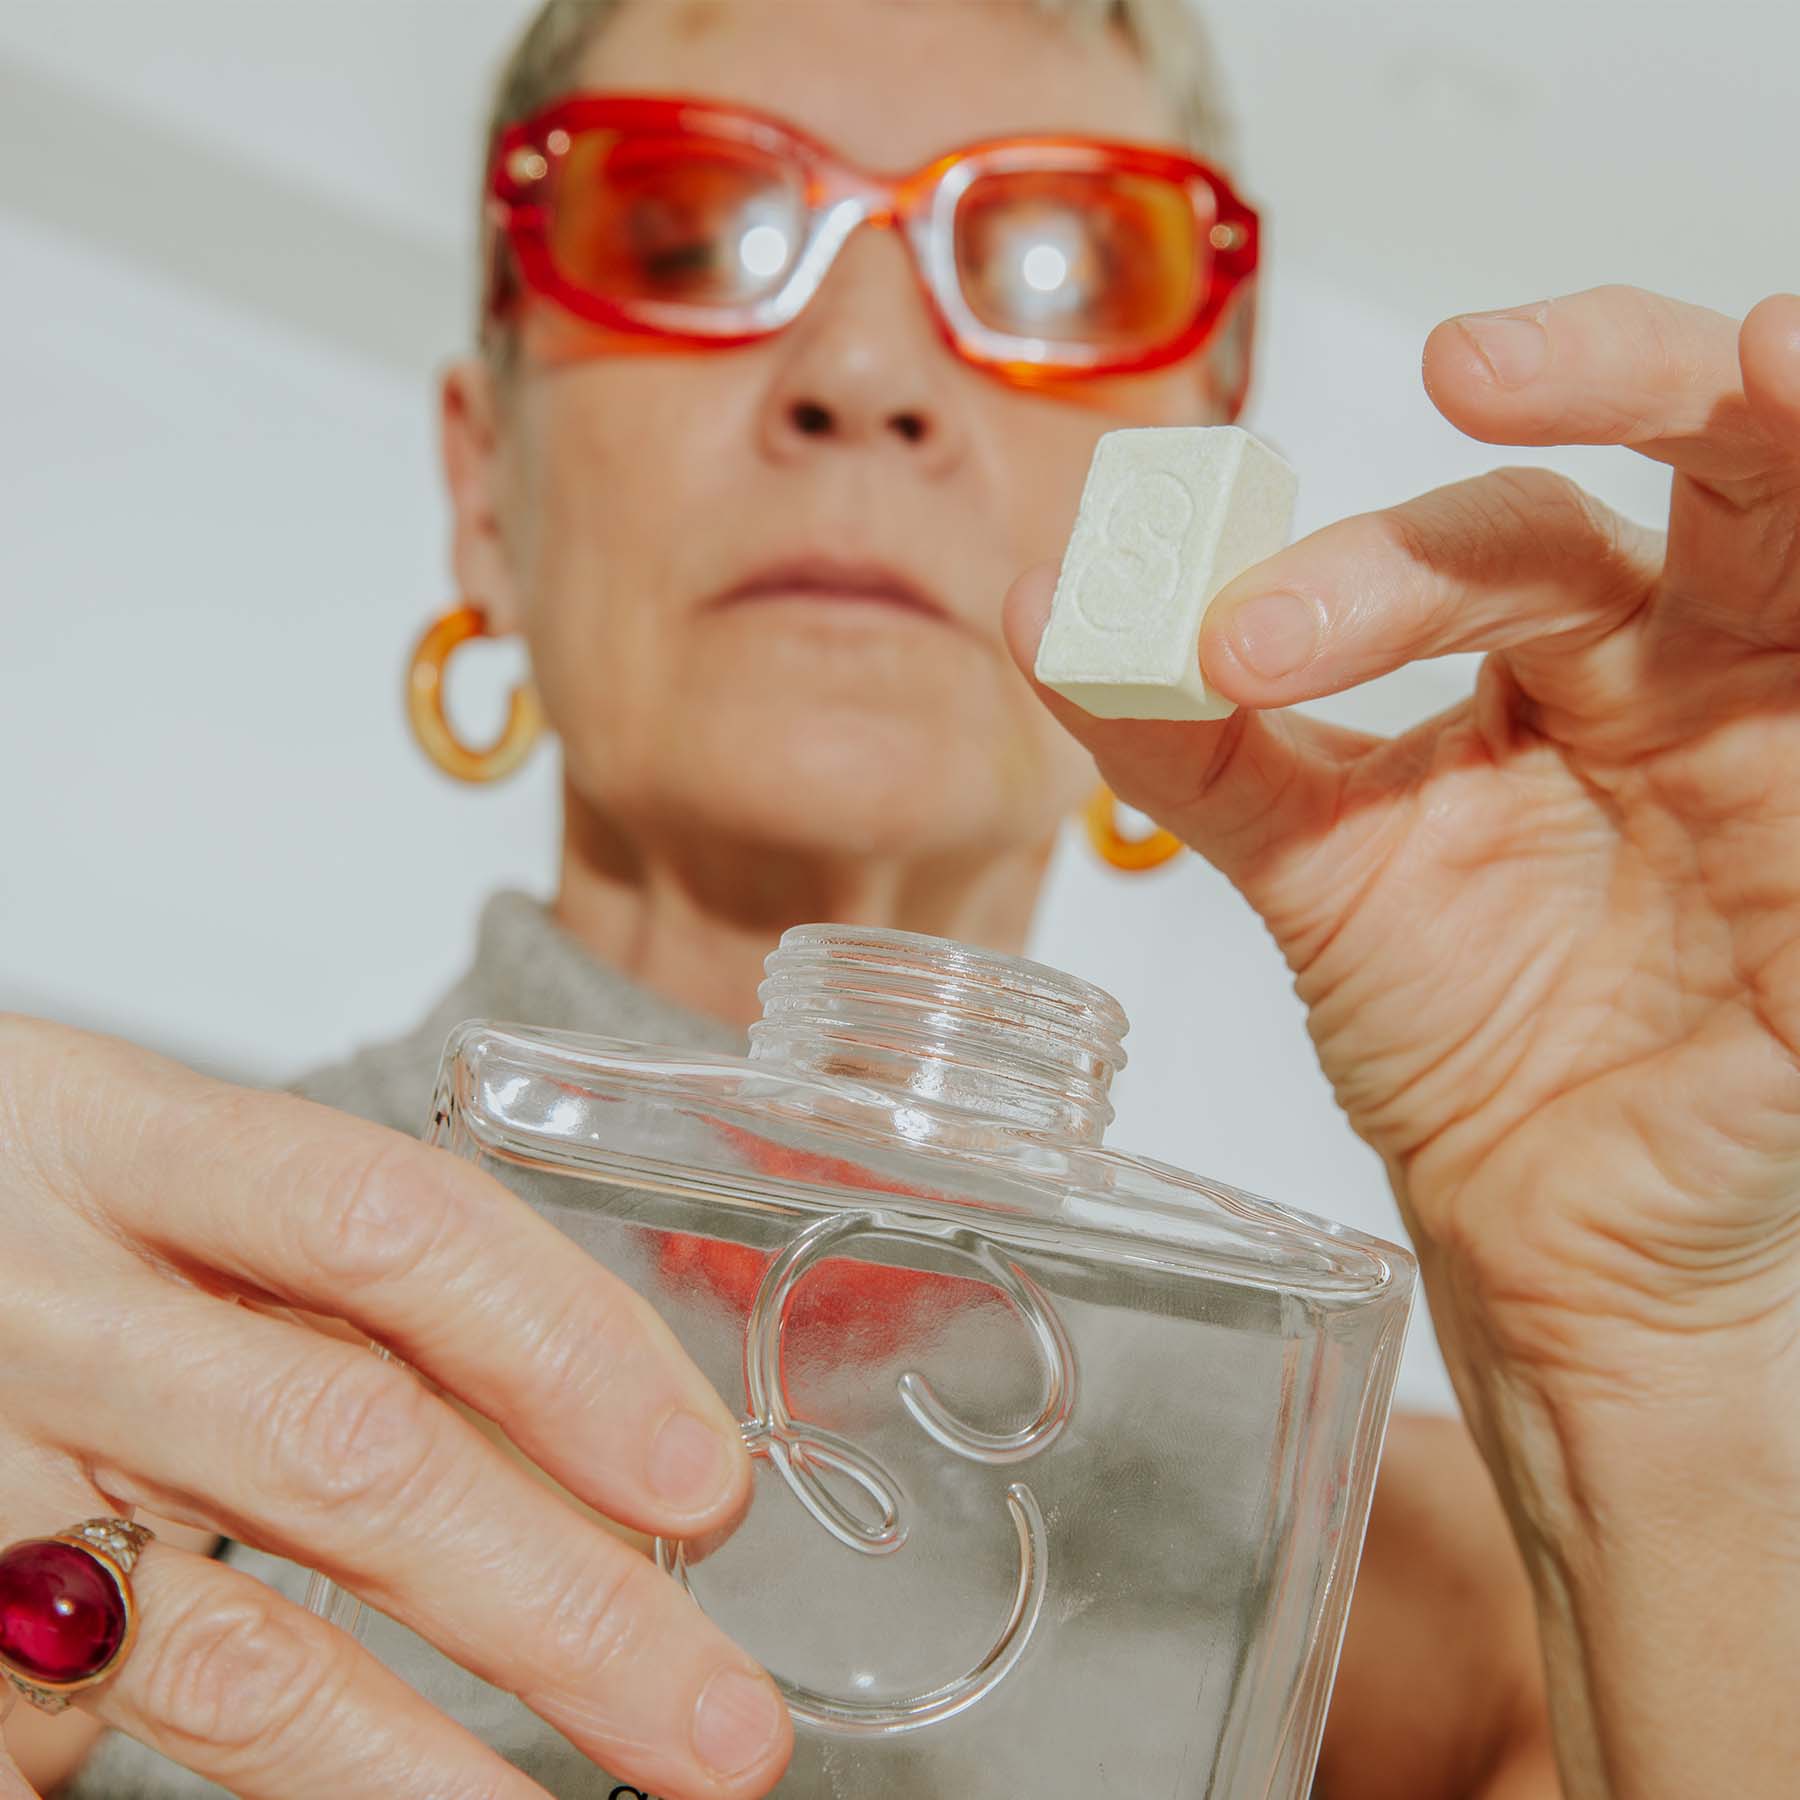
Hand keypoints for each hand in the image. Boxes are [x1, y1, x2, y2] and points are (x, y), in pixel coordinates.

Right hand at [0, 1018, 790, 1799]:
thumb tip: (602, 1432)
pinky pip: (114, 1730)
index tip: (703, 1481)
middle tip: (722, 1719)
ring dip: (438, 1757)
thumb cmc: (17, 1222)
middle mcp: (42, 1308)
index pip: (392, 1228)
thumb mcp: (155, 1177)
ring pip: (233, 1649)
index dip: (568, 1353)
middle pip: (351, 1455)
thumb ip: (341, 1272)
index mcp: (119, 1140)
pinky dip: (286, 1780)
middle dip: (566, 1604)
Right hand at [1008, 285, 1799, 1796]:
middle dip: (1541, 420)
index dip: (1759, 417)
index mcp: (1758, 706)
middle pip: (1557, 516)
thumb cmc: (1729, 1110)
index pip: (1762, 508)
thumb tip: (1787, 762)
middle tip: (1468, 378)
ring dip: (1312, 609)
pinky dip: (1133, 706)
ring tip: (1232, 654)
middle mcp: (1608, 699)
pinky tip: (1059, 631)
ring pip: (1379, 621)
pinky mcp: (1323, 848)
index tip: (1773, 361)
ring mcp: (1451, 765)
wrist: (1600, 1270)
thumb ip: (1782, 844)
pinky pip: (1217, 768)